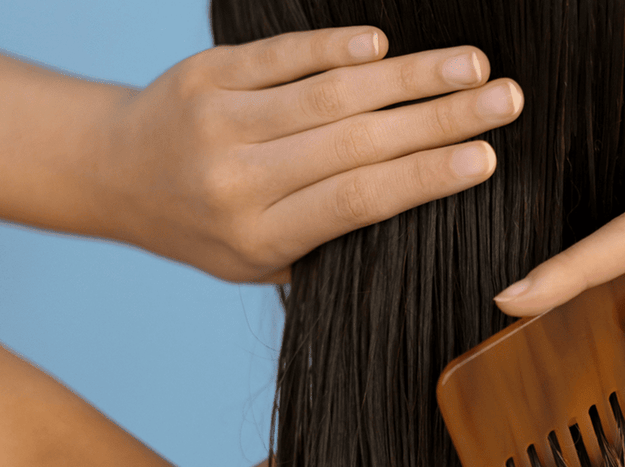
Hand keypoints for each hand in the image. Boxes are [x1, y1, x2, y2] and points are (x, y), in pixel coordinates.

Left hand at [99, 26, 522, 283]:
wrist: (119, 175)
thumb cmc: (206, 230)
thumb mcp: (262, 262)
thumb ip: (327, 240)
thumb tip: (412, 198)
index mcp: (261, 236)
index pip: (358, 200)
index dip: (424, 176)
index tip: (484, 158)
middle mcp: (240, 179)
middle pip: (357, 141)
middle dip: (441, 117)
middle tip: (505, 100)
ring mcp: (221, 120)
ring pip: (331, 92)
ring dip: (409, 75)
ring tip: (470, 65)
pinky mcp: (209, 73)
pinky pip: (283, 55)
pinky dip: (337, 46)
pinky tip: (385, 46)